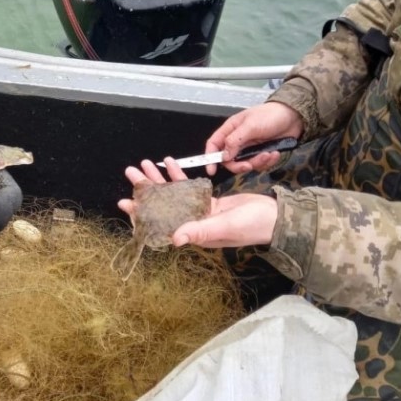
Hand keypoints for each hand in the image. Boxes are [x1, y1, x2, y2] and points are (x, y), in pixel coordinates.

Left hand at [117, 158, 276, 247]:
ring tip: (143, 164)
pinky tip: (169, 162)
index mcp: (192, 234)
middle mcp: (192, 223)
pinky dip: (179, 175)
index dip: (142, 213)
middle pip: (162, 205)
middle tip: (130, 172)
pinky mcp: (209, 202)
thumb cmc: (252, 226)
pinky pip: (188, 187)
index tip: (125, 202)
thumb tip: (175, 238)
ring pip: (173, 193)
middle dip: (145, 189)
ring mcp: (200, 212)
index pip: (159, 223)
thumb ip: (200, 231)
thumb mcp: (224, 227)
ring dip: (158, 179)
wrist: (275, 218)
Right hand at [204, 102, 303, 175]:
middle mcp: (237, 140)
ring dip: (257, 163)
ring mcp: (249, 148)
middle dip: (239, 165)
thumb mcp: (251, 125)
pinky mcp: (261, 153)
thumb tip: (223, 156)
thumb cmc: (271, 115)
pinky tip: (274, 153)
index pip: (214, 144)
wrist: (295, 116)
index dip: (209, 158)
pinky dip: (267, 162)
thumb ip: (235, 140)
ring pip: (245, 164)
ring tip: (268, 154)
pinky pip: (259, 164)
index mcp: (230, 130)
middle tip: (249, 165)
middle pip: (229, 160)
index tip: (211, 170)